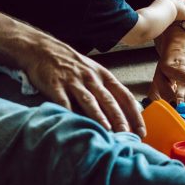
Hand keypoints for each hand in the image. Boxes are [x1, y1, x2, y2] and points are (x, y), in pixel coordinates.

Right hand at [18, 34, 145, 135]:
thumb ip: (104, 90)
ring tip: (107, 130)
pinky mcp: (55, 85)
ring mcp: (72, 81)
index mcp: (102, 75)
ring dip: (99, 116)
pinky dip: (70, 113)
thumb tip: (122, 115)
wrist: (42, 49)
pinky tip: (75, 124)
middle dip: (120, 118)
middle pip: (108, 99)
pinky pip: (64, 101)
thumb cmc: (70, 65)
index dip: (134, 113)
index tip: (142, 129)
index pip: (123, 94)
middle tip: (128, 134)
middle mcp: (90, 77)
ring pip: (89, 100)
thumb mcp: (92, 72)